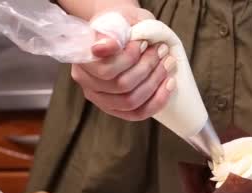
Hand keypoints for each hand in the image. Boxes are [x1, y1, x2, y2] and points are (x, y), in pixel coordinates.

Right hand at [71, 5, 175, 120]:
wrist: (120, 31)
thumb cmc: (120, 25)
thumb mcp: (117, 19)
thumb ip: (112, 32)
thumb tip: (107, 47)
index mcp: (82, 59)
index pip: (106, 69)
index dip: (130, 58)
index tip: (145, 42)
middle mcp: (87, 82)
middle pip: (121, 86)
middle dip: (148, 68)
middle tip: (162, 51)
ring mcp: (100, 98)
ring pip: (130, 102)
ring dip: (155, 83)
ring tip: (168, 64)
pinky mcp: (115, 108)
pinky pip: (137, 113)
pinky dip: (157, 100)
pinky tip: (169, 84)